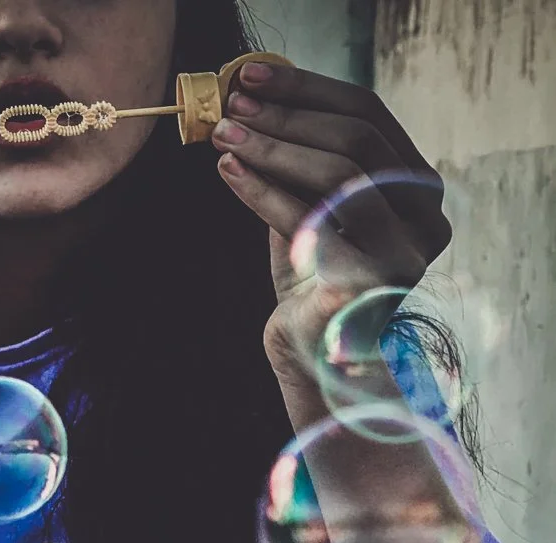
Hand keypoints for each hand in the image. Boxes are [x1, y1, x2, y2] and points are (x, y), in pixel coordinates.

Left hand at [211, 62, 452, 378]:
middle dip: (287, 118)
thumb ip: (303, 161)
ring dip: (274, 150)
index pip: (370, 117)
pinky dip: (263, 192)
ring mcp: (405, 254)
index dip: (309, 90)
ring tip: (225, 139)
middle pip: (358, 140)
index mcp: (419, 191)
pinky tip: (229, 173)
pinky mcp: (370, 284)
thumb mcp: (311, 208)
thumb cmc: (311, 281)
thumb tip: (257, 102)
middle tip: (233, 109)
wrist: (313, 356)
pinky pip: (312, 222)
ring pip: (341, 175)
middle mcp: (426, 220)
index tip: (253, 77)